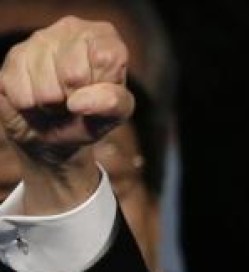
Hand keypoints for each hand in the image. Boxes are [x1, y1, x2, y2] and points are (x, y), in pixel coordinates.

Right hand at [0, 17, 132, 212]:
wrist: (55, 140)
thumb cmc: (91, 123)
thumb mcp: (114, 117)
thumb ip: (113, 103)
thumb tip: (85, 97)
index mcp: (105, 40)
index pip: (103, 52)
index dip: (97, 83)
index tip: (93, 98)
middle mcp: (71, 31)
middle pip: (70, 62)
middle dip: (71, 92)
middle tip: (71, 104)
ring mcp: (37, 41)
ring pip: (39, 71)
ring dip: (47, 99)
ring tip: (53, 105)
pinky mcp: (11, 59)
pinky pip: (16, 82)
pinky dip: (26, 100)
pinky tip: (34, 103)